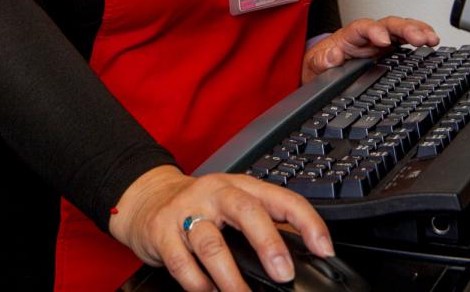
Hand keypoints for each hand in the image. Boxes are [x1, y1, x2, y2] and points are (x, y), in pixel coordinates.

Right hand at [109, 164, 332, 290]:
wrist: (146, 198)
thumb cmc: (198, 206)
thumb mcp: (233, 205)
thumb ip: (265, 222)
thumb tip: (307, 252)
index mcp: (239, 186)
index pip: (280, 197)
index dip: (306, 222)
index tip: (323, 249)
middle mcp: (214, 193)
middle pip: (245, 211)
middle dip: (268, 243)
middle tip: (283, 273)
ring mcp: (185, 211)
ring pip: (211, 243)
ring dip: (231, 277)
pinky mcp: (161, 231)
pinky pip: (182, 264)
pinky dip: (199, 285)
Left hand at [303, 16, 440, 82]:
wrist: (324, 70)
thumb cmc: (322, 64)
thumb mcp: (314, 64)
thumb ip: (321, 60)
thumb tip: (332, 56)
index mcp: (349, 37)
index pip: (362, 27)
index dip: (374, 31)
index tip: (383, 40)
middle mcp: (368, 36)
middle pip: (388, 24)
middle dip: (405, 29)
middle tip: (419, 38)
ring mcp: (381, 42)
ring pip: (401, 29)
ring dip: (418, 31)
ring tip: (432, 38)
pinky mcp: (391, 51)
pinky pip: (407, 40)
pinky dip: (420, 37)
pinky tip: (432, 40)